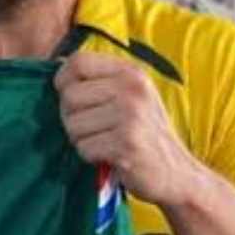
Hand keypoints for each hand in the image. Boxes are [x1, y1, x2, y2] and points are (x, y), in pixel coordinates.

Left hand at [54, 52, 198, 207]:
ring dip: (82, 140)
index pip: (79, 62)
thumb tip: (57, 64)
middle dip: (71, 117)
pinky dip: (91, 156)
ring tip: (104, 142)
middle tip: (93, 129)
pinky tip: (110, 156)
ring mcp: (130, 116)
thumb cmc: (145, 134)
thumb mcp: (131, 96)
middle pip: (70, 96)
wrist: (177, 173)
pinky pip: (84, 148)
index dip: (63, 79)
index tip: (68, 96)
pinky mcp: (126, 144)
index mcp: (131, 73)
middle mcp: (132, 89)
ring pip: (73, 125)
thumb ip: (100, 80)